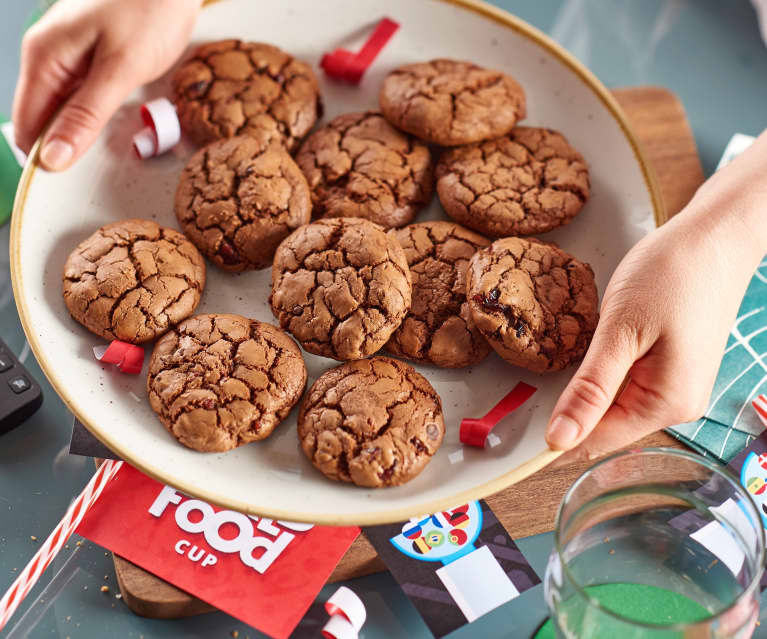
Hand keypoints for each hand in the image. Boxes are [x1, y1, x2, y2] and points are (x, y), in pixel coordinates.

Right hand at [13, 0, 202, 170]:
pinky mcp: (88, 54)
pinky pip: (81, 95)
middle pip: (43, 120)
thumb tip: (52, 157)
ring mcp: (66, 53)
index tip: (73, 185)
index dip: (46, 158)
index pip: (27, 127)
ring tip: (118, 131)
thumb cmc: (150, 8)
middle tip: (106, 156)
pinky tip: (121, 113)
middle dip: (69, 145)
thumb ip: (85, 115)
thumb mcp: (120, 68)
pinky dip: (98, 111)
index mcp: (44, 58)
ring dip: (86, 129)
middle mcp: (46, 55)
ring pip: (64, 109)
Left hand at [545, 137, 766, 461]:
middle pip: (605, 427)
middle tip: (536, 380)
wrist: (714, 237)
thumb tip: (560, 439)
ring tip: (572, 354)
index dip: (555, 434)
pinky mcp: (672, 370)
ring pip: (614, 406)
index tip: (515, 425)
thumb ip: (591, 389)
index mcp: (665, 404)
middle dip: (570, 408)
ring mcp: (676, 389)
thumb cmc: (671, 275)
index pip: (596, 442)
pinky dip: (603, 374)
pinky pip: (627, 386)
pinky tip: (597, 350)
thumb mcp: (621, 332)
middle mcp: (676, 407)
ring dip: (586, 389)